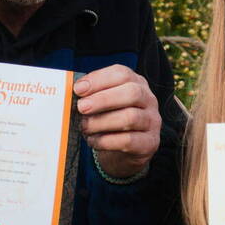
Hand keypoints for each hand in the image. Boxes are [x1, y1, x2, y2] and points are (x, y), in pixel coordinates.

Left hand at [74, 64, 160, 179]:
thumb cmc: (110, 120)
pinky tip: (93, 141)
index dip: (99, 79)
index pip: (122, 74)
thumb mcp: (102, 104)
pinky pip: (128, 140)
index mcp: (136, 83)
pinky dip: (106, 141)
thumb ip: (91, 95)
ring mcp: (152, 121)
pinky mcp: (150, 143)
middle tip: (81, 108)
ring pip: (130, 118)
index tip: (78, 89)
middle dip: (103, 100)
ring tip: (85, 127)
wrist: (124, 151)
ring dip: (101, 122)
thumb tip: (71, 92)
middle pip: (131, 93)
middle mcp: (148, 99)